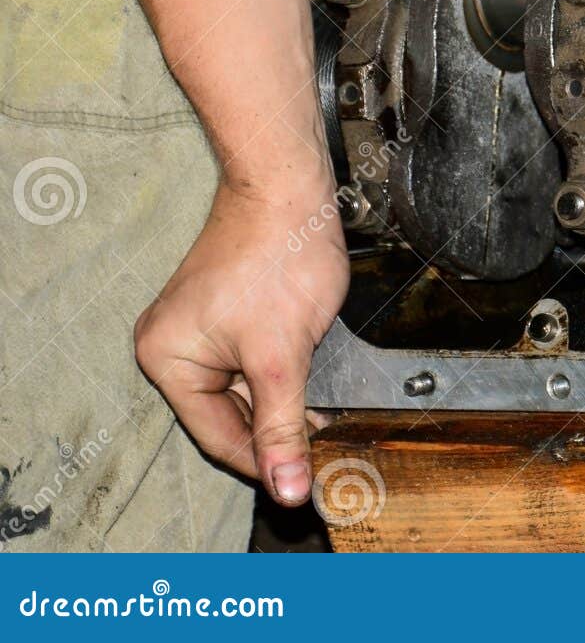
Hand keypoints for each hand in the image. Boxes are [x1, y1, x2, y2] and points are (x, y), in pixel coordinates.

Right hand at [134, 180, 349, 505]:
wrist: (291, 189)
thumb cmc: (279, 255)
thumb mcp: (283, 356)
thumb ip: (283, 424)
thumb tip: (286, 485)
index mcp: (166, 360)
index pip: (217, 437)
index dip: (264, 463)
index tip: (302, 487)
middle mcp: (173, 347)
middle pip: (229, 415)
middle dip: (277, 432)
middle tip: (323, 454)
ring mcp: (200, 330)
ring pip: (246, 391)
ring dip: (284, 405)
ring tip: (326, 420)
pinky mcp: (229, 315)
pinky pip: (254, 364)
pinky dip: (283, 379)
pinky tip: (316, 385)